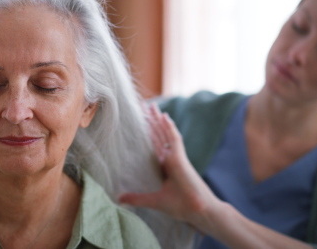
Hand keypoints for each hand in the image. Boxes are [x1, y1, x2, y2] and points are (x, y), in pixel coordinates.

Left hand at [118, 103, 222, 229]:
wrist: (197, 211)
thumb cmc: (180, 206)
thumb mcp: (153, 200)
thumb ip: (136, 198)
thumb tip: (119, 198)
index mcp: (166, 166)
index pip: (155, 144)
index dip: (148, 132)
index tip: (140, 121)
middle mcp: (171, 158)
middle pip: (160, 135)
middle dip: (152, 121)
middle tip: (143, 106)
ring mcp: (177, 157)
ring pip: (166, 133)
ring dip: (159, 119)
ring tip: (152, 106)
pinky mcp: (181, 158)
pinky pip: (175, 139)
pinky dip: (169, 127)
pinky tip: (164, 116)